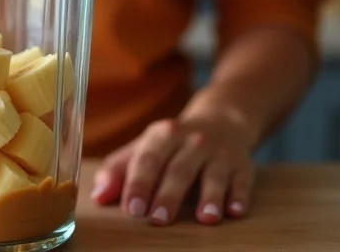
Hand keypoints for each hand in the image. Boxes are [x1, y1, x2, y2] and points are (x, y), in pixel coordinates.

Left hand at [92, 115, 255, 225]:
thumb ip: (120, 170)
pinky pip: (241, 180)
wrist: (220, 120)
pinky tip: (235, 211)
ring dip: (209, 196)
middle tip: (158, 220)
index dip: (138, 184)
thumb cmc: (174, 143)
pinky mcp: (242, 165)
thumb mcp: (146, 147)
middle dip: (168, 195)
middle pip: (178, 169)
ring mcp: (218, 153)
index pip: (147, 160)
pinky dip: (239, 196)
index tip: (132, 209)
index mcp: (162, 134)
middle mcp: (191, 141)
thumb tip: (98, 197)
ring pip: (212, 174)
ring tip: (205, 219)